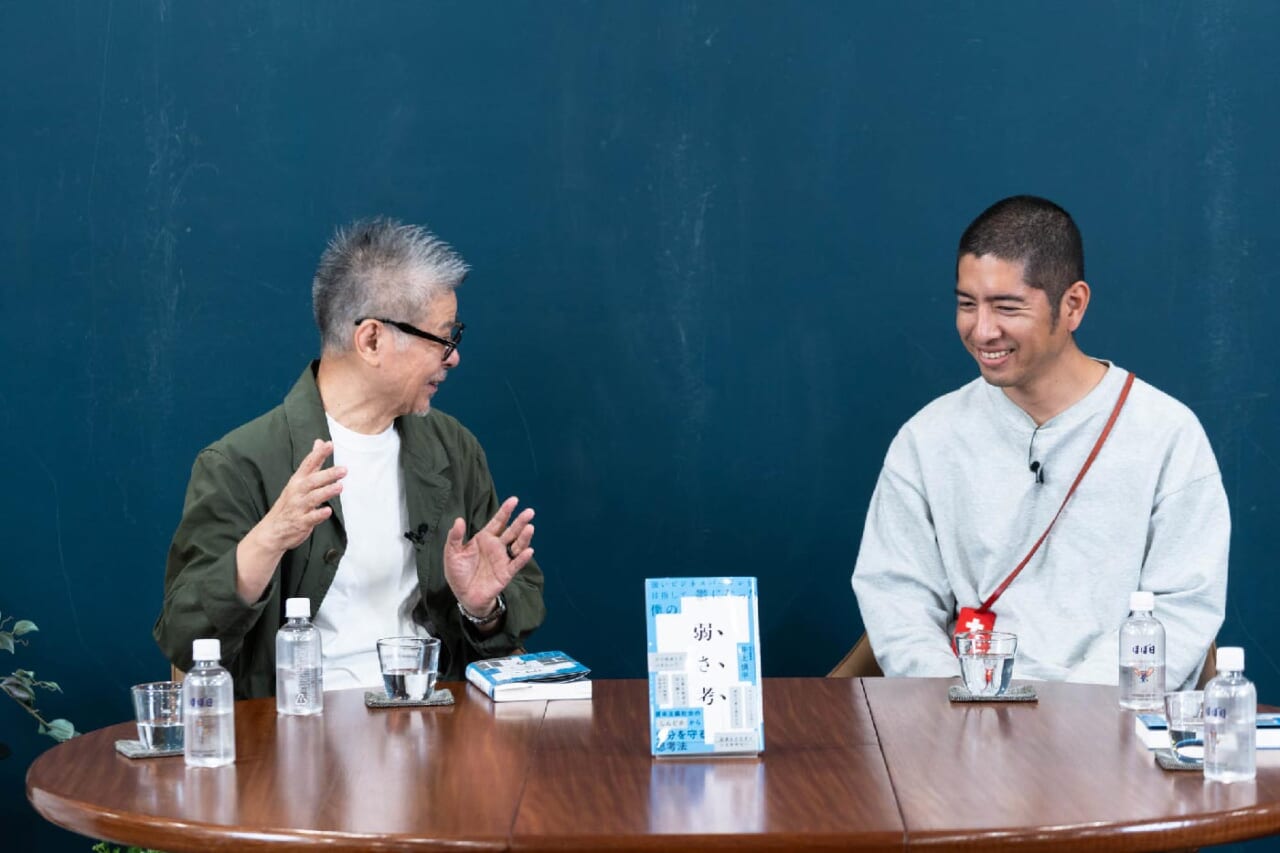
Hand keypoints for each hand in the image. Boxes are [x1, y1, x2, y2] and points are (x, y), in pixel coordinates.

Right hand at [257, 439, 345, 551]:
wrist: (272, 531)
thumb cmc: (289, 503)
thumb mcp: (298, 481)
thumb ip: (312, 464)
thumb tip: (320, 442)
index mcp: (297, 481)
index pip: (308, 464)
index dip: (318, 454)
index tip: (329, 444)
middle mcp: (297, 492)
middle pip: (312, 480)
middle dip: (328, 474)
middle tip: (343, 470)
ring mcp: (298, 507)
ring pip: (313, 498)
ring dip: (326, 492)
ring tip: (340, 487)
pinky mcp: (300, 522)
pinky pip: (310, 518)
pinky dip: (319, 514)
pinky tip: (328, 511)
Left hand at [444, 496, 534, 616]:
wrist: (464, 596)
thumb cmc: (458, 573)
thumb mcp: (452, 553)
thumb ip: (455, 537)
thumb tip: (458, 519)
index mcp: (484, 538)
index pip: (497, 522)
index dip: (505, 511)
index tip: (514, 500)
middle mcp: (496, 546)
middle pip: (511, 531)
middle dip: (520, 521)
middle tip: (529, 511)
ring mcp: (503, 559)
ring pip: (517, 545)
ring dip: (524, 537)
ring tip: (530, 528)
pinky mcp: (506, 573)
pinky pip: (516, 564)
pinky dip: (522, 558)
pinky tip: (529, 551)